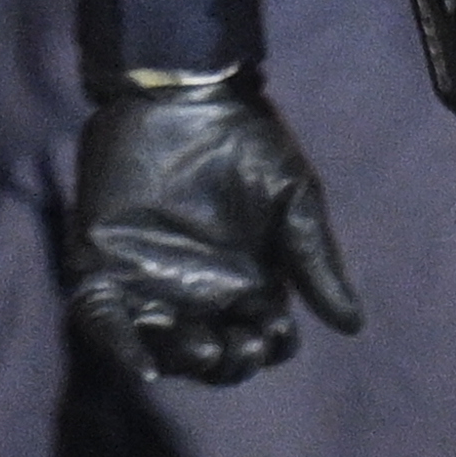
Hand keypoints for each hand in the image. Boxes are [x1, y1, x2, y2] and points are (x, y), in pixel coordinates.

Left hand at [64, 68, 363, 390]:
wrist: (182, 92)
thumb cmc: (246, 139)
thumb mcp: (292, 199)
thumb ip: (314, 261)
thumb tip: (352, 327)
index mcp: (246, 280)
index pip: (259, 339)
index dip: (268, 348)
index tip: (274, 332)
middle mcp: (197, 291)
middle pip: (212, 354)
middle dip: (228, 363)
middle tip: (239, 345)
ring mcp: (148, 281)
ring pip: (161, 345)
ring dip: (180, 359)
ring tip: (203, 346)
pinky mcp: (104, 265)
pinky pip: (103, 319)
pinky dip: (119, 345)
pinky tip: (142, 363)